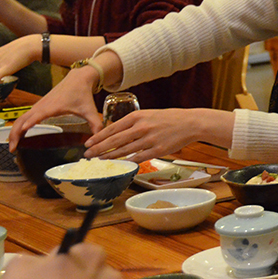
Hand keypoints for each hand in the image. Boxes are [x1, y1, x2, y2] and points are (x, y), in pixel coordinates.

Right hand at [9, 68, 103, 149]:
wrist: (78, 78)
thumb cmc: (83, 94)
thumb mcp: (90, 110)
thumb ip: (96, 124)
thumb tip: (99, 138)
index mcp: (53, 107)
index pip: (37, 115)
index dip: (29, 123)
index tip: (22, 132)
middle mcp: (42, 106)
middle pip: (22, 120)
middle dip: (14, 134)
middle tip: (12, 149)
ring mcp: (38, 105)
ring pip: (20, 118)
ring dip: (14, 131)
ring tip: (12, 146)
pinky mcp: (38, 106)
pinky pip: (24, 117)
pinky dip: (18, 126)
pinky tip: (19, 136)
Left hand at [83, 108, 214, 161]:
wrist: (190, 123)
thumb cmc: (169, 118)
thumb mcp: (148, 114)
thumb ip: (133, 123)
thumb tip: (116, 132)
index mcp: (137, 117)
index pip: (112, 128)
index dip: (98, 137)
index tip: (88, 143)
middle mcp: (141, 128)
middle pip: (114, 141)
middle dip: (98, 148)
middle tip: (87, 155)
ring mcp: (149, 139)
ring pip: (124, 150)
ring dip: (110, 157)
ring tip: (100, 160)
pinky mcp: (158, 150)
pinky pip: (139, 158)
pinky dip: (129, 161)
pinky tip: (121, 164)